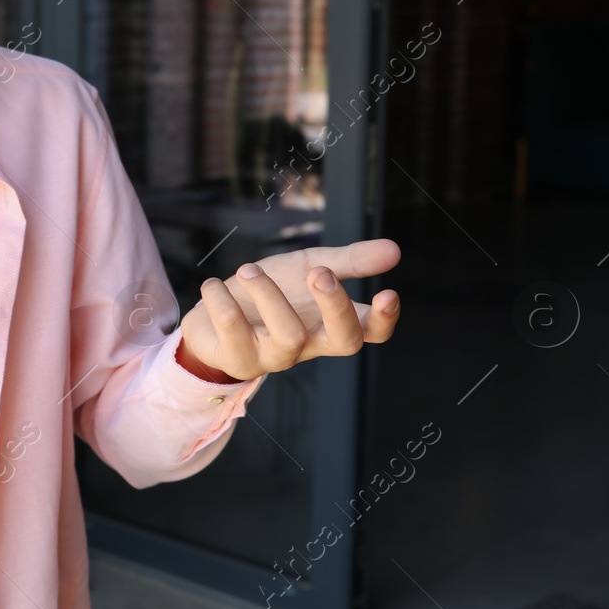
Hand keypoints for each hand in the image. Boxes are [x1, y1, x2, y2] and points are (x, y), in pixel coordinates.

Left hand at [176, 238, 402, 382]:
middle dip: (336, 306)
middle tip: (320, 273)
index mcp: (329, 324)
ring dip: (269, 296)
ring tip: (248, 269)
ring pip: (289, 336)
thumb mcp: (308, 268)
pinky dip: (223, 303)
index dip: (384, 320)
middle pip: (342, 340)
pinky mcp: (238, 359)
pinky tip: (214, 285)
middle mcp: (308, 344)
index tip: (389, 293)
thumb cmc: (272, 292)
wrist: (214, 315)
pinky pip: (236, 333)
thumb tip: (395, 250)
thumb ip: (349, 261)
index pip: (369, 331)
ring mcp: (275, 357)